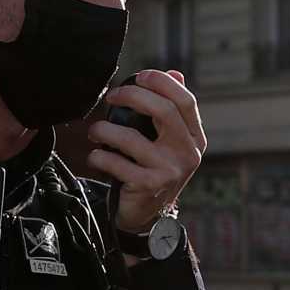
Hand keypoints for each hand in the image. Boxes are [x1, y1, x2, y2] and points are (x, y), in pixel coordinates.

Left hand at [72, 69, 205, 232]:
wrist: (149, 216)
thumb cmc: (155, 169)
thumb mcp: (170, 142)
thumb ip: (172, 109)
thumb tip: (174, 73)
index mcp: (195, 138)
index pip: (185, 101)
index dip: (162, 82)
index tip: (139, 77)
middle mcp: (187, 154)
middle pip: (163, 111)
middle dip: (132, 96)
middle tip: (111, 96)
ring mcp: (169, 171)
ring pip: (130, 138)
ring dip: (104, 130)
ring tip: (95, 132)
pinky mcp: (148, 186)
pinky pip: (116, 163)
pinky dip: (99, 157)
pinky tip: (95, 156)